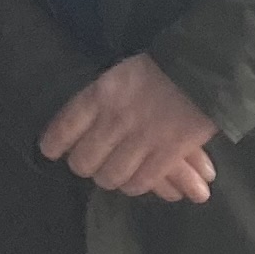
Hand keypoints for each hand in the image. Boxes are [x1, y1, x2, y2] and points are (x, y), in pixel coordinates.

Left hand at [39, 56, 217, 200]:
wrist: (204, 71)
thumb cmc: (160, 69)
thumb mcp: (119, 74)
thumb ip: (99, 100)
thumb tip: (76, 129)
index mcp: (101, 94)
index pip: (64, 127)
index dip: (54, 143)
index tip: (50, 150)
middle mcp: (115, 119)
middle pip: (83, 161)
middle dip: (84, 165)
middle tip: (89, 163)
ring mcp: (140, 140)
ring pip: (109, 177)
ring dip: (110, 178)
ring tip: (114, 172)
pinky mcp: (166, 156)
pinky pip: (139, 183)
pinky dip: (135, 185)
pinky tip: (136, 178)